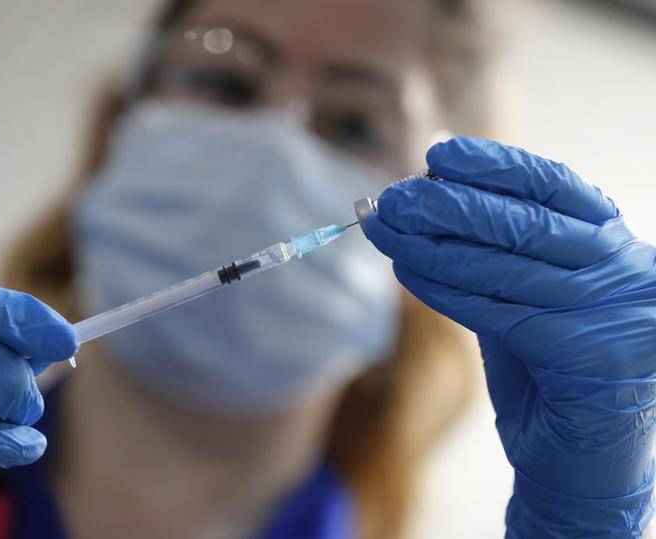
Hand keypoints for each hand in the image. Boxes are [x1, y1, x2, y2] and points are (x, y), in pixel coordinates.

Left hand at [364, 137, 655, 536]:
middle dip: (447, 205)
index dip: (494, 165)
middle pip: (522, 221)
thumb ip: (494, 253)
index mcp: (616, 245)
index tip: (438, 154)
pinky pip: (494, 310)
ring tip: (384, 228)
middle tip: (392, 197)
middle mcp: (626, 271)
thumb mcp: (531, 296)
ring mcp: (613, 313)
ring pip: (502, 265)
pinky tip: (405, 269)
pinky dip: (443, 288)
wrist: (582, 460)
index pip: (554, 186)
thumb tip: (427, 200)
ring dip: (431, 244)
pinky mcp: (586, 355)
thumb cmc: (551, 371)